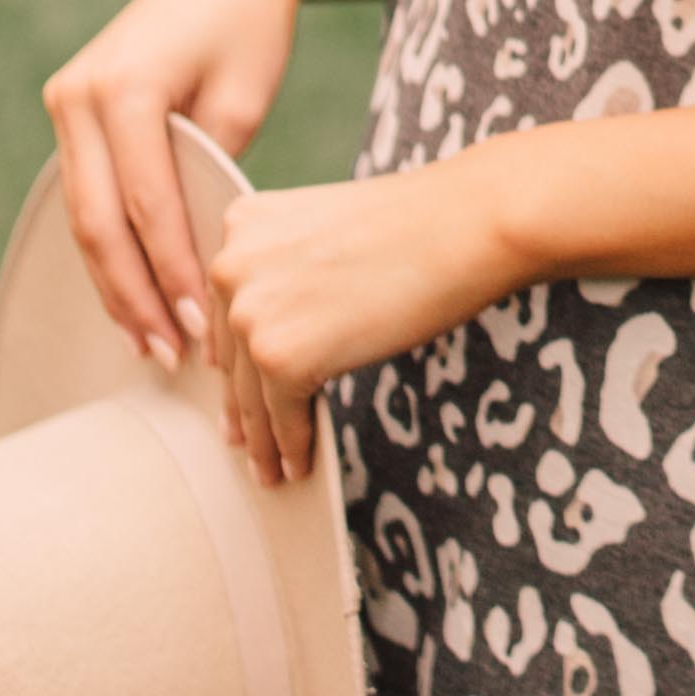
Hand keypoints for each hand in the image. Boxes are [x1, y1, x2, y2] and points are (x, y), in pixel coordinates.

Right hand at [42, 0, 314, 371]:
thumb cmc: (251, 28)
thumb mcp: (242, 102)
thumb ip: (207, 173)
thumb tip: (186, 255)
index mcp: (124, 88)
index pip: (145, 206)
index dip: (172, 274)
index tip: (202, 329)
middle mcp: (79, 95)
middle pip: (100, 221)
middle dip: (135, 295)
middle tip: (171, 354)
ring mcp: (66, 101)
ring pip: (85, 215)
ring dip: (115, 283)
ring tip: (151, 342)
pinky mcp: (71, 110)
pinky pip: (88, 193)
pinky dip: (108, 246)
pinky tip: (132, 294)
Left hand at [205, 157, 519, 480]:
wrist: (466, 226)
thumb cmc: (421, 225)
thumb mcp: (327, 231)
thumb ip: (291, 269)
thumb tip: (286, 328)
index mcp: (243, 225)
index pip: (228, 306)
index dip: (232, 356)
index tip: (232, 386)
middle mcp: (233, 265)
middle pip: (233, 355)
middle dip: (240, 403)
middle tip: (241, 438)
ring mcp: (252, 313)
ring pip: (252, 395)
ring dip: (263, 439)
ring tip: (270, 470)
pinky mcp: (282, 357)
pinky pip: (281, 418)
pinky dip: (292, 447)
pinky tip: (299, 466)